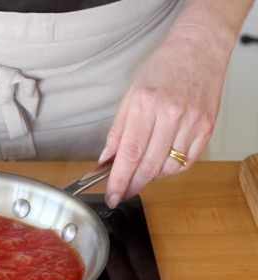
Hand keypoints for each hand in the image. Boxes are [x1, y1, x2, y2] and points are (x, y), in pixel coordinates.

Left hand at [99, 33, 228, 207]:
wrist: (198, 49)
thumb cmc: (162, 68)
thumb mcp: (131, 95)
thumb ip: (118, 130)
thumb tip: (106, 159)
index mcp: (146, 104)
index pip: (129, 154)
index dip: (118, 180)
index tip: (111, 196)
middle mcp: (171, 114)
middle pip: (148, 165)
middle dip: (132, 185)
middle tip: (122, 193)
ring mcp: (192, 122)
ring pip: (168, 168)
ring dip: (151, 177)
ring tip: (141, 171)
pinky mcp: (207, 128)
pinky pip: (186, 162)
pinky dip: (171, 169)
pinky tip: (161, 163)